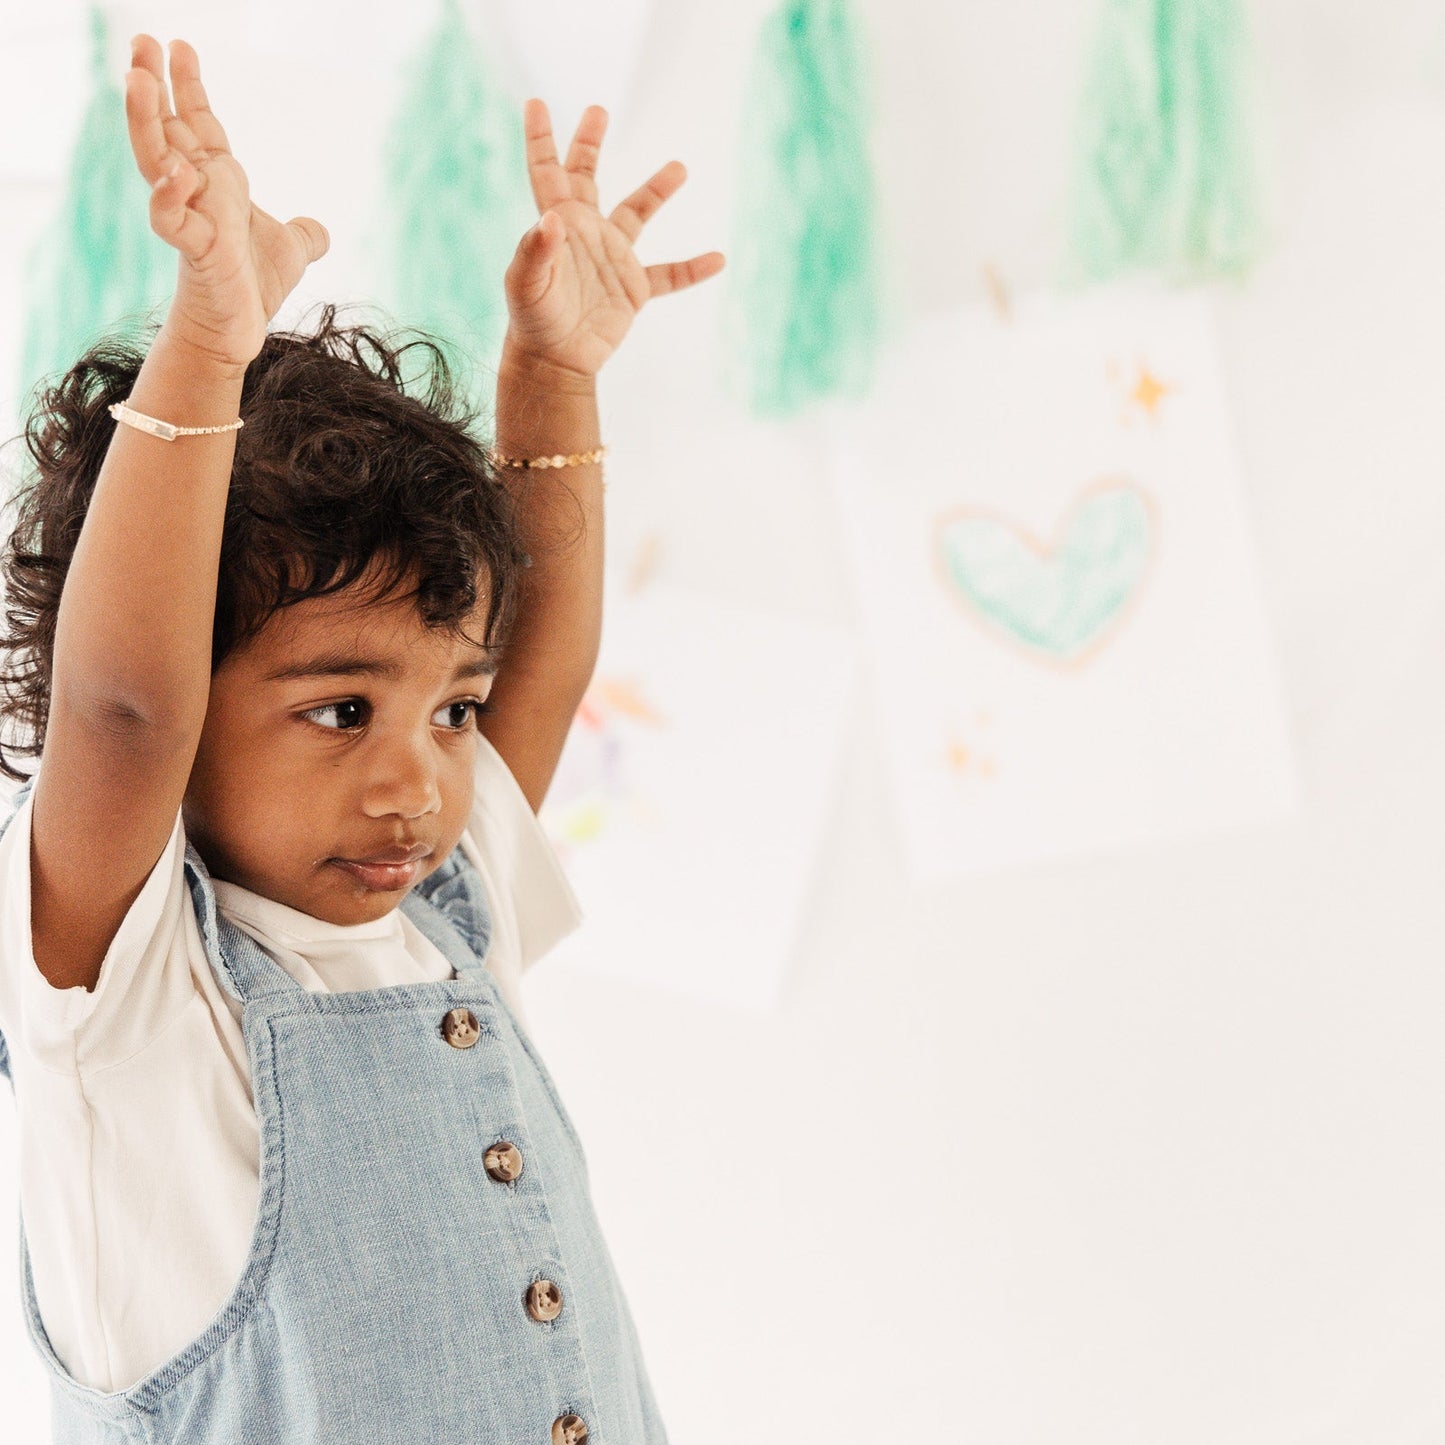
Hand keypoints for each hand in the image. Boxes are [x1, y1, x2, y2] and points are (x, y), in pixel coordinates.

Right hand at [125, 35, 328, 371]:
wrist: (237, 334)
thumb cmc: (253, 290)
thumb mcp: (290, 252)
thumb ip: (303, 235)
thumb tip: (319, 232)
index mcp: (217, 182)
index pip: (198, 123)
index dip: (188, 86)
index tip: (177, 44)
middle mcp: (197, 193)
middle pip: (165, 130)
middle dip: (149, 86)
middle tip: (140, 40)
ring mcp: (191, 220)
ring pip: (156, 163)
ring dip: (145, 122)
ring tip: (138, 80)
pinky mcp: (196, 254)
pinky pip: (173, 222)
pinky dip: (171, 198)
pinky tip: (179, 173)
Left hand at [503, 100, 724, 380]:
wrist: (554, 362)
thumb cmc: (533, 321)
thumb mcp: (526, 285)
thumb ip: (534, 250)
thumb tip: (551, 218)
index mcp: (558, 224)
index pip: (547, 172)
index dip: (542, 139)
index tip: (536, 103)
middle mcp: (585, 232)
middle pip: (587, 176)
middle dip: (590, 142)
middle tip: (599, 110)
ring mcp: (612, 259)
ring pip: (637, 214)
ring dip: (657, 191)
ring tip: (680, 167)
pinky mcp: (633, 290)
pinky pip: (668, 276)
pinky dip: (692, 269)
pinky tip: (718, 259)